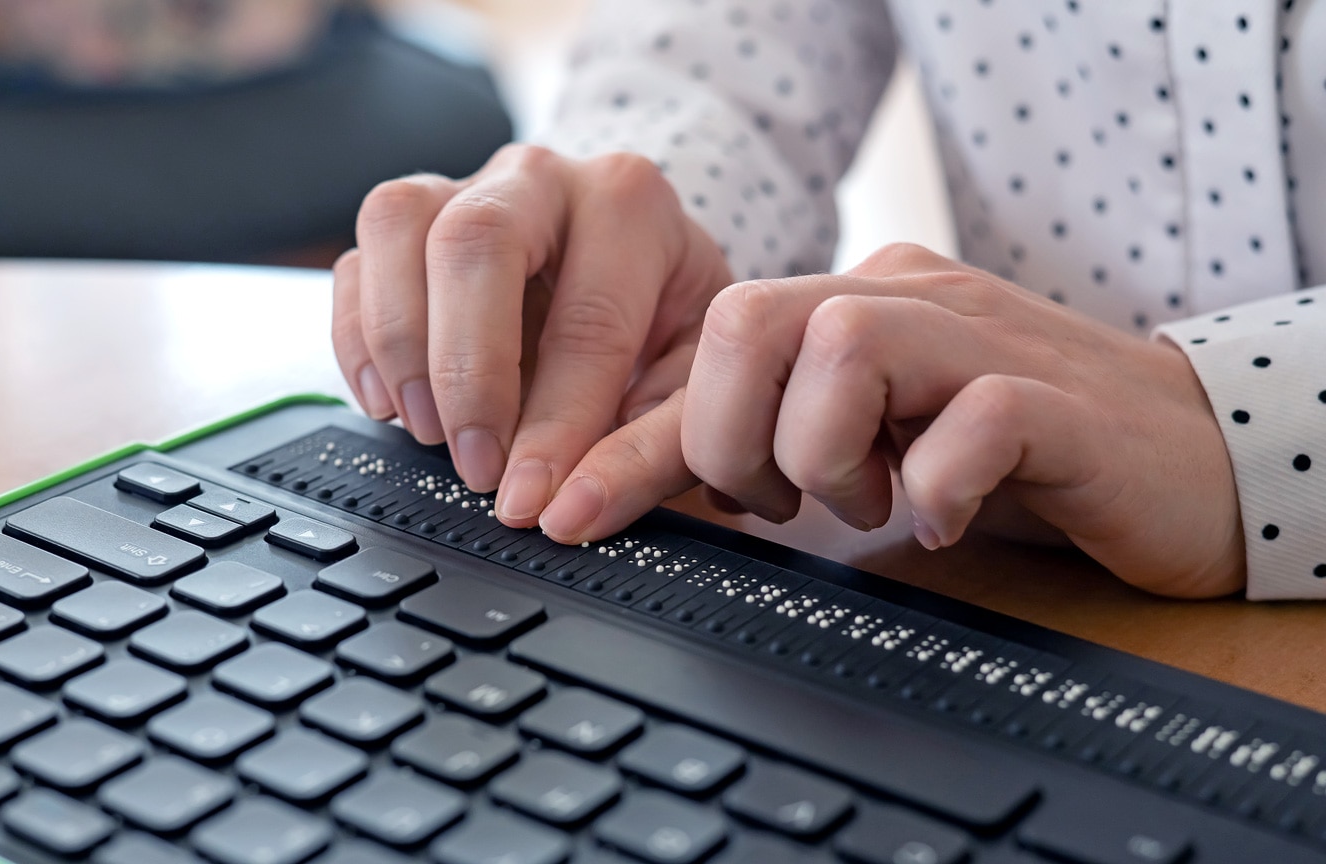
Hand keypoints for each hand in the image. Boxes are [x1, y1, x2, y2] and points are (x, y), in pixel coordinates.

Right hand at [332, 144, 733, 524]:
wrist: (643, 277)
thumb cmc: (668, 328)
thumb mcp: (693, 390)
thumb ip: (646, 453)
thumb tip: (569, 510)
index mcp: (633, 206)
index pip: (585, 319)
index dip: (554, 423)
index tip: (530, 497)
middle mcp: (543, 178)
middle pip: (474, 240)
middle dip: (465, 370)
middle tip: (475, 464)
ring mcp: (465, 186)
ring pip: (397, 224)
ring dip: (399, 342)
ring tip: (428, 430)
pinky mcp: (410, 223)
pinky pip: (357, 259)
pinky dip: (357, 338)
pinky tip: (390, 404)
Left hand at [540, 243, 1243, 598]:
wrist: (1185, 455)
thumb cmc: (1013, 456)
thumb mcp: (873, 450)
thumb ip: (776, 455)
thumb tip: (652, 493)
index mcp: (850, 308)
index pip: (710, 349)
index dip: (627, 441)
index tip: (567, 515)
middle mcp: (905, 303)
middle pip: (752, 319)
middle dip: (730, 438)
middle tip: (782, 503)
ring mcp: (984, 339)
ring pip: (844, 346)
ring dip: (826, 456)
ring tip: (872, 501)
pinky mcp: (1058, 398)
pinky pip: (974, 414)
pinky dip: (937, 482)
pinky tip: (945, 515)